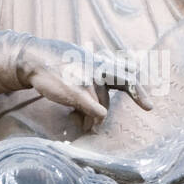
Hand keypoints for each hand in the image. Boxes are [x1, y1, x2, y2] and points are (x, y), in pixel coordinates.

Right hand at [18, 37, 152, 122]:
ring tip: (86, 124)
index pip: (125, 68)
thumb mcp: (82, 58)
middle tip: (149, 106)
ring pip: (103, 105)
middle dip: (138, 93)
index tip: (149, 92)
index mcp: (100, 60)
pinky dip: (94, 118)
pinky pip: (95, 111)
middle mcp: (98, 67)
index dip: (138, 80)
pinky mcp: (78, 91)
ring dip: (96, 118)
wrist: (35, 59)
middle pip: (126, 80)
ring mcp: (89, 78)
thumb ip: (100, 67)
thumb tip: (121, 75)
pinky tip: (89, 125)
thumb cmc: (58, 62)